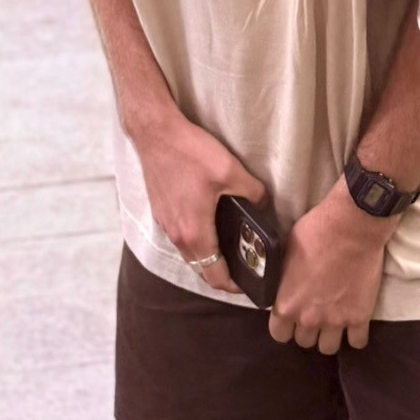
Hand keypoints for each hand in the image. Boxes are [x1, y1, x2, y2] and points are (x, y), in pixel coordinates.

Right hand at [136, 109, 264, 297]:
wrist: (155, 133)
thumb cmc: (190, 152)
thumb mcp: (230, 170)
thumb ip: (253, 193)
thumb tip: (263, 205)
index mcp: (194, 232)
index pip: (214, 276)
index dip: (233, 287)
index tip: (249, 286)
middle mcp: (176, 235)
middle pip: (201, 269)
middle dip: (222, 274)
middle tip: (244, 266)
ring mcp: (165, 224)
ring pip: (189, 254)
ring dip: (207, 258)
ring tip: (229, 248)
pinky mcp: (160, 211)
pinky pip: (180, 238)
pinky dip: (195, 242)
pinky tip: (209, 224)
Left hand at [268, 181, 394, 355]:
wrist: (350, 226)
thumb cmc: (314, 232)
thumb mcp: (286, 253)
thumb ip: (283, 280)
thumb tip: (282, 288)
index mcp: (287, 304)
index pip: (278, 334)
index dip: (284, 325)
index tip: (291, 314)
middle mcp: (309, 319)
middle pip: (304, 342)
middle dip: (307, 328)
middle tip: (314, 312)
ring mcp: (336, 321)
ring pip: (328, 348)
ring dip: (329, 335)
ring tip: (333, 320)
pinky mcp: (360, 317)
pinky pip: (357, 343)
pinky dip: (355, 335)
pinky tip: (354, 322)